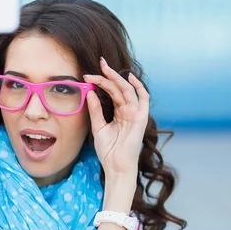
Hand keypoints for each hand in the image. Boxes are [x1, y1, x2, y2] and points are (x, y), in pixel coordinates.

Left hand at [83, 58, 148, 177]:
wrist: (115, 165)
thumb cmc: (108, 150)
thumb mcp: (98, 127)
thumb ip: (95, 110)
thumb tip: (90, 92)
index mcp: (119, 113)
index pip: (111, 92)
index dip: (101, 82)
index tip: (88, 76)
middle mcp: (128, 111)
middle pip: (119, 88)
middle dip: (109, 75)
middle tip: (98, 64)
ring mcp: (136, 113)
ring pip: (127, 90)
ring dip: (116, 78)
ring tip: (105, 69)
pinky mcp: (141, 118)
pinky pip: (143, 98)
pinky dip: (138, 87)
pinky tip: (129, 78)